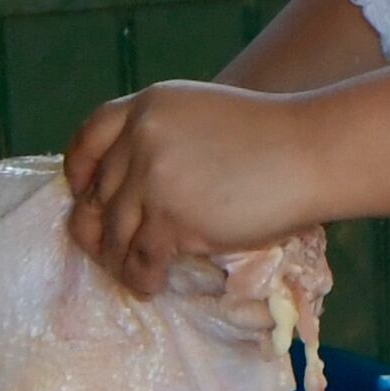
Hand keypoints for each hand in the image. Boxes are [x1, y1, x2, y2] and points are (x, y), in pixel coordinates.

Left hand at [62, 80, 320, 283]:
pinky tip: (152, 284)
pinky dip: (142, 276)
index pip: (88, 138)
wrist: (311, 152)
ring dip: (118, 261)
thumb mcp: (203, 115)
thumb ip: (162, 136)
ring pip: (113, 232)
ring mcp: (153, 177)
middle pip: (98, 193)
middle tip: (107, 251)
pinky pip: (140, 257)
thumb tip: (131, 183)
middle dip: (99, 228)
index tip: (83, 195)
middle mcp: (141, 137)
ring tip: (133, 275)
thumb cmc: (273, 139)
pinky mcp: (171, 217)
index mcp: (148, 106)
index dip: (78, 172)